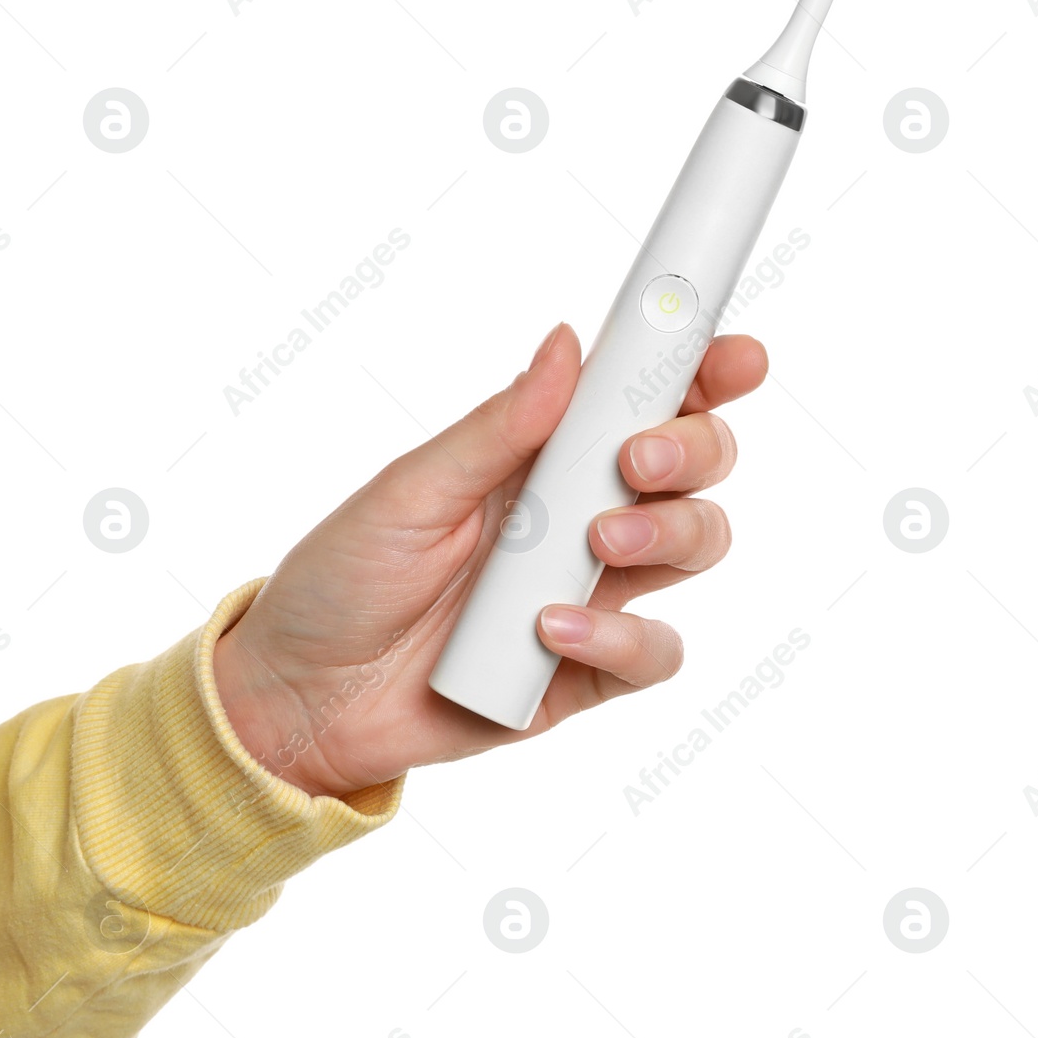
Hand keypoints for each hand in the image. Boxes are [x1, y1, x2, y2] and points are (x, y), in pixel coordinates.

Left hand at [213, 322, 768, 798]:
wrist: (303, 695)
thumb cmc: (344, 577)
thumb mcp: (410, 490)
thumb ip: (497, 427)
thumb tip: (567, 343)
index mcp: (539, 456)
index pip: (640, 399)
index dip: (701, 369)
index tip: (734, 355)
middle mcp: (579, 517)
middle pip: (692, 467)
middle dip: (692, 450)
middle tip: (638, 461)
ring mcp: (590, 593)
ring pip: (694, 547)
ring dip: (667, 537)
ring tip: (593, 547)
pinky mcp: (586, 672)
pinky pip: (653, 652)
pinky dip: (622, 638)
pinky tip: (553, 631)